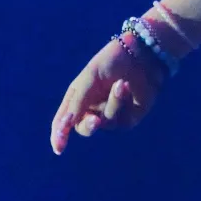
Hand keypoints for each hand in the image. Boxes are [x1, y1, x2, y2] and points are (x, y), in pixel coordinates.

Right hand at [51, 38, 163, 154]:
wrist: (140, 51)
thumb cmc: (111, 61)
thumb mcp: (89, 77)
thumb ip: (77, 102)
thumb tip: (65, 125)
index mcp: (78, 99)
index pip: (64, 122)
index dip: (59, 136)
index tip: (59, 148)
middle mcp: (93, 109)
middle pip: (85, 128)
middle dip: (89, 126)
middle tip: (95, 121)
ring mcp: (112, 114)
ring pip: (107, 123)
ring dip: (113, 103)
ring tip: (121, 83)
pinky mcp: (130, 117)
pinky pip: (123, 121)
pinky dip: (123, 103)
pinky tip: (126, 87)